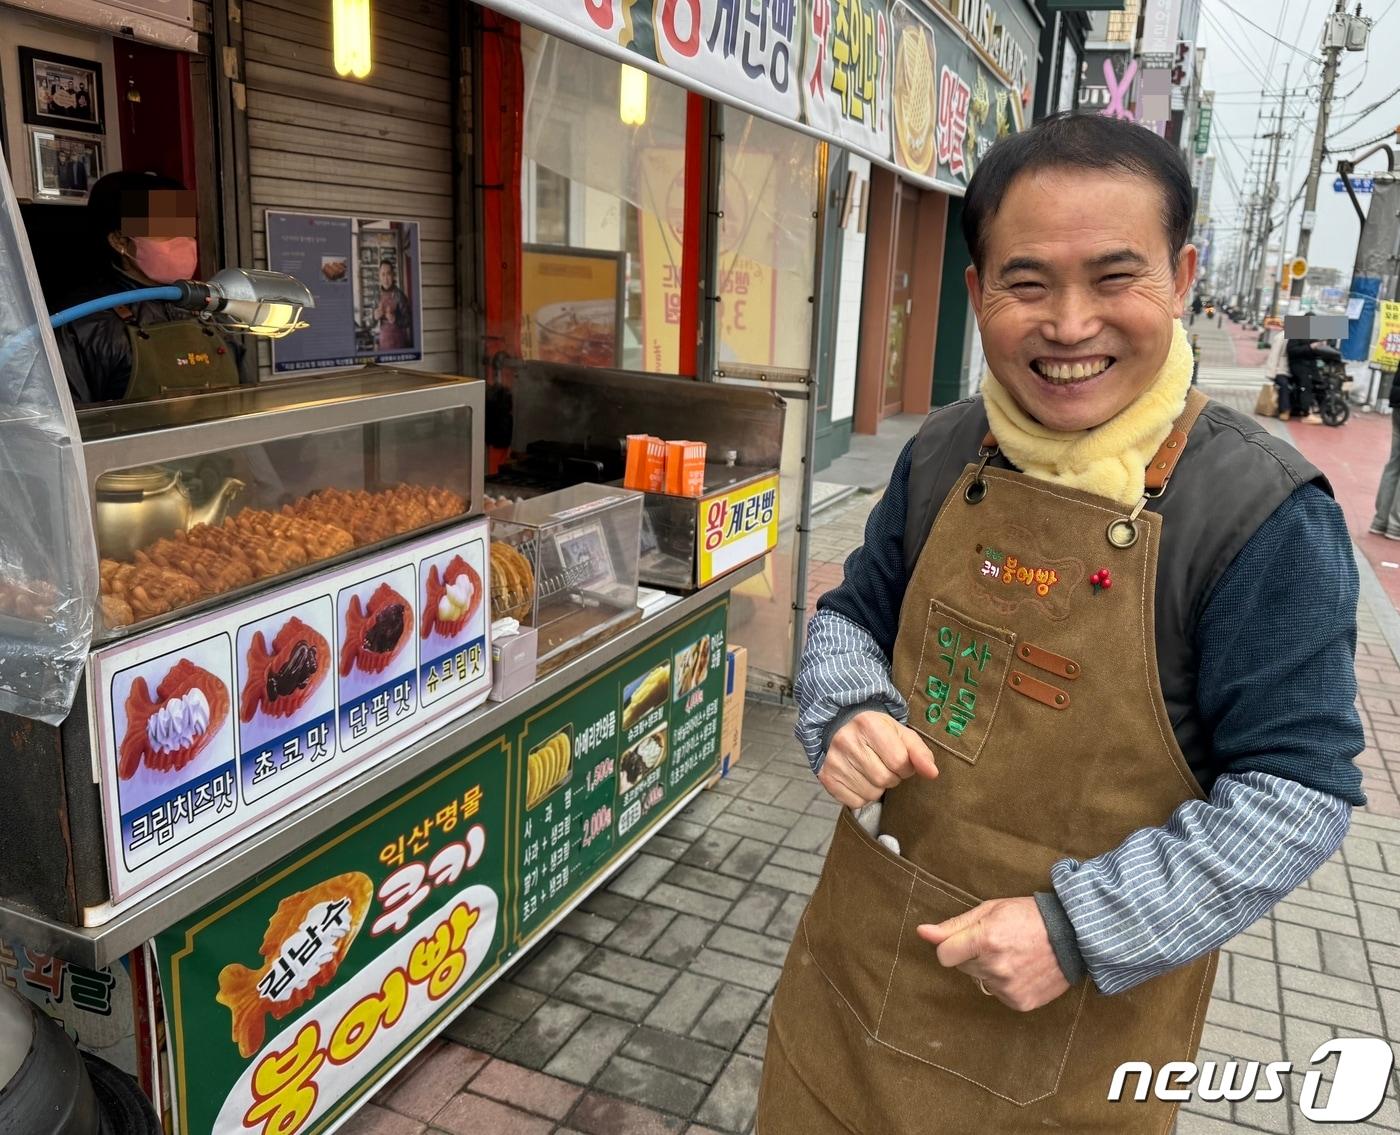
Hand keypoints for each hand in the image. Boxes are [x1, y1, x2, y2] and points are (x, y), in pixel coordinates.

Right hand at [817, 711, 936, 807]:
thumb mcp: (902, 735)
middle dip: (892, 778)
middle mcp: (846, 740)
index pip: (899, 761)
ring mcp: (834, 760)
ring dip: (878, 788)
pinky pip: (855, 802)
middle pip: (883, 779)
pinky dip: (863, 797)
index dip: (906, 767)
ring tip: (872, 772)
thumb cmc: (878, 733)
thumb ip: (921, 753)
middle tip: (885, 767)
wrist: (843, 728)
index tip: (900, 761)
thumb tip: (932, 773)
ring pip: (870, 793)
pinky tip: (859, 780)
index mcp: (868, 724)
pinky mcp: (826, 777)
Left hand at [917, 897, 1070, 1011]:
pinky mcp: (1020, 1002)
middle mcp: (995, 966)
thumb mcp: (990, 909)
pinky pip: (998, 994)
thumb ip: (954, 925)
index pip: (944, 955)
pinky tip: (1022, 968)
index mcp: (985, 939)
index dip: (949, 947)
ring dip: (989, 969)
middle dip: (971, 954)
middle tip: (997, 941)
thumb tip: (922, 933)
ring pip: (980, 980)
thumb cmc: (1029, 916)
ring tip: (1013, 953)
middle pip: (962, 967)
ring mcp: (1009, 987)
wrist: (1073, 935)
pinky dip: (1005, 983)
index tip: (961, 940)